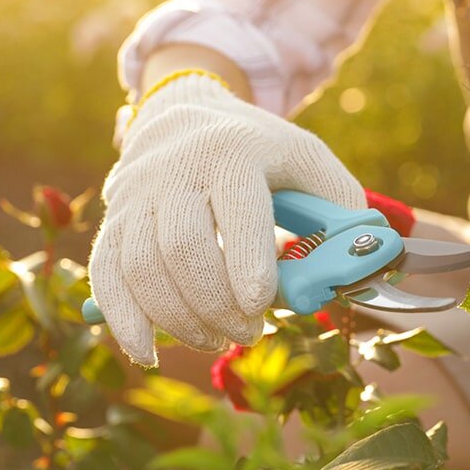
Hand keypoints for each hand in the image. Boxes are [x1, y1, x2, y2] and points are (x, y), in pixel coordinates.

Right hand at [89, 72, 364, 365]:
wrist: (185, 117)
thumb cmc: (262, 151)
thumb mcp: (310, 159)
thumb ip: (341, 206)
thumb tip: (364, 263)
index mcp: (234, 152)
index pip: (238, 211)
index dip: (248, 262)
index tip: (262, 304)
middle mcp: (175, 169)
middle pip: (184, 249)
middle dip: (218, 304)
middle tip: (250, 331)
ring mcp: (136, 196)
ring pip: (142, 269)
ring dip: (181, 319)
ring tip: (218, 338)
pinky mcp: (113, 221)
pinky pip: (105, 276)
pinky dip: (124, 321)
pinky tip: (151, 352)